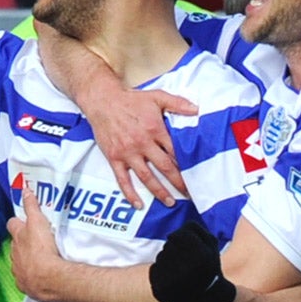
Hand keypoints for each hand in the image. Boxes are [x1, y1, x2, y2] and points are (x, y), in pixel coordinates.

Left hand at [7, 186, 65, 301]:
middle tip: (35, 240)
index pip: (12, 224)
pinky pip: (24, 278)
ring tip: (39, 259)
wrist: (47, 278)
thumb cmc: (42, 249)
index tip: (23, 221)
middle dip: (22, 242)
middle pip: (15, 244)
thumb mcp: (38, 222)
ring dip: (26, 260)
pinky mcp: (24, 284)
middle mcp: (14, 253)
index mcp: (17, 237)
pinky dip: (30, 276)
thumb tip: (25, 191)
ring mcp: (18, 270)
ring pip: (19, 261)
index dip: (17, 222)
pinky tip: (39, 275)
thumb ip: (31, 206)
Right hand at [87, 87, 196, 208]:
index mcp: (155, 129)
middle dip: (178, 182)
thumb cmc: (131, 100)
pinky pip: (122, 180)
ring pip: (146, 177)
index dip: (186, 164)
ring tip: (170, 202)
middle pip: (164, 167)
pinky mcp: (114, 158)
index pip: (175, 151)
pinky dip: (130, 193)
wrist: (103, 101)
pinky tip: (138, 204)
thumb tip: (197, 110)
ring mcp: (128, 153)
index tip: (195, 174)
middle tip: (189, 193)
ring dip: (159, 191)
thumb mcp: (157, 96)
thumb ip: (178, 104)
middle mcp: (142, 143)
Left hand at [149, 221, 234, 301]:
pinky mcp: (159, 290)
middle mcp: (183, 268)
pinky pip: (154, 270)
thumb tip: (171, 234)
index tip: (193, 254)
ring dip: (168, 262)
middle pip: (168, 246)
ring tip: (182, 275)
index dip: (184, 241)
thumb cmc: (209, 268)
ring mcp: (169, 280)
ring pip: (161, 258)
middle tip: (188, 265)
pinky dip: (161, 273)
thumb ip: (194, 229)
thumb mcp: (211, 244)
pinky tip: (173, 282)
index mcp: (198, 256)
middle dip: (176, 251)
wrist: (206, 301)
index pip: (176, 235)